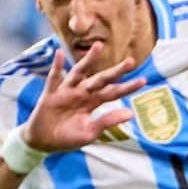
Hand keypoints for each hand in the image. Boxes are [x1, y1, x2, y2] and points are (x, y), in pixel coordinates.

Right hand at [20, 44, 143, 153]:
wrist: (43, 142)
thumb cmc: (68, 137)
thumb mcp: (90, 132)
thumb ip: (108, 121)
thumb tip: (131, 113)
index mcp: (93, 103)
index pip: (113, 93)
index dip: (127, 87)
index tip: (143, 80)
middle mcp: (82, 94)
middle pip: (101, 80)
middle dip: (115, 72)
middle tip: (131, 61)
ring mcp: (66, 92)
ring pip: (79, 73)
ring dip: (89, 60)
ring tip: (99, 46)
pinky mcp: (51, 94)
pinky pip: (54, 78)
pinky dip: (56, 66)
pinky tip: (59, 52)